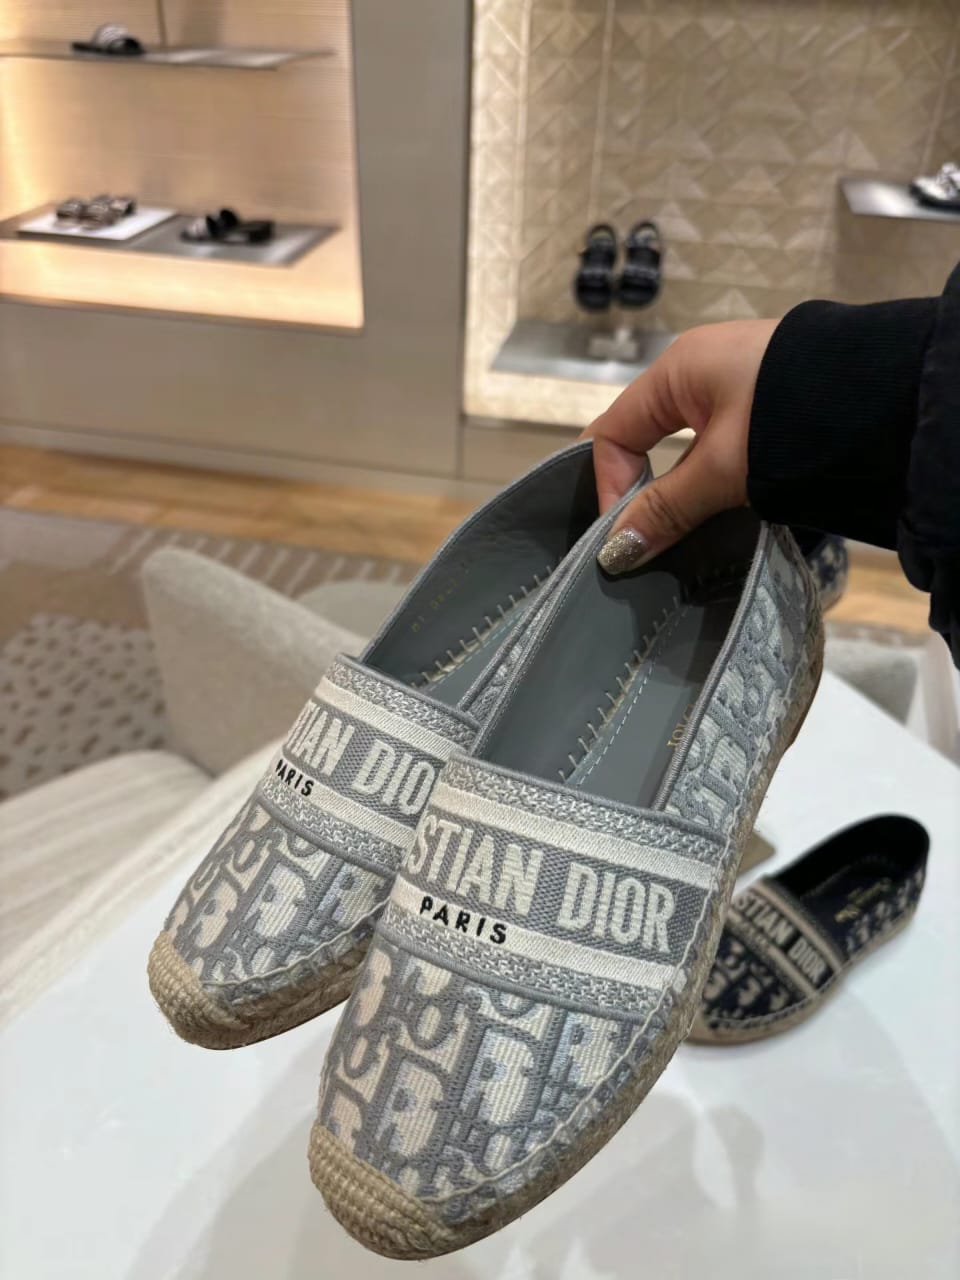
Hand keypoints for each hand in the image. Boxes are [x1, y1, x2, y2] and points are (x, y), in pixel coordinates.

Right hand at [583, 318, 778, 573]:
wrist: (893, 399)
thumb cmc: (792, 421)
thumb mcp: (722, 468)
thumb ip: (667, 508)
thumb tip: (615, 552)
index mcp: (677, 369)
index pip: (612, 430)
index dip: (608, 485)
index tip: (624, 537)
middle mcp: (701, 370)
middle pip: (645, 437)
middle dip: (639, 490)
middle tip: (641, 541)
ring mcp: (738, 387)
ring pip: (683, 448)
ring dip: (677, 492)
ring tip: (680, 535)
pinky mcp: (770, 407)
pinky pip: (717, 448)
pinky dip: (709, 482)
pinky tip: (718, 513)